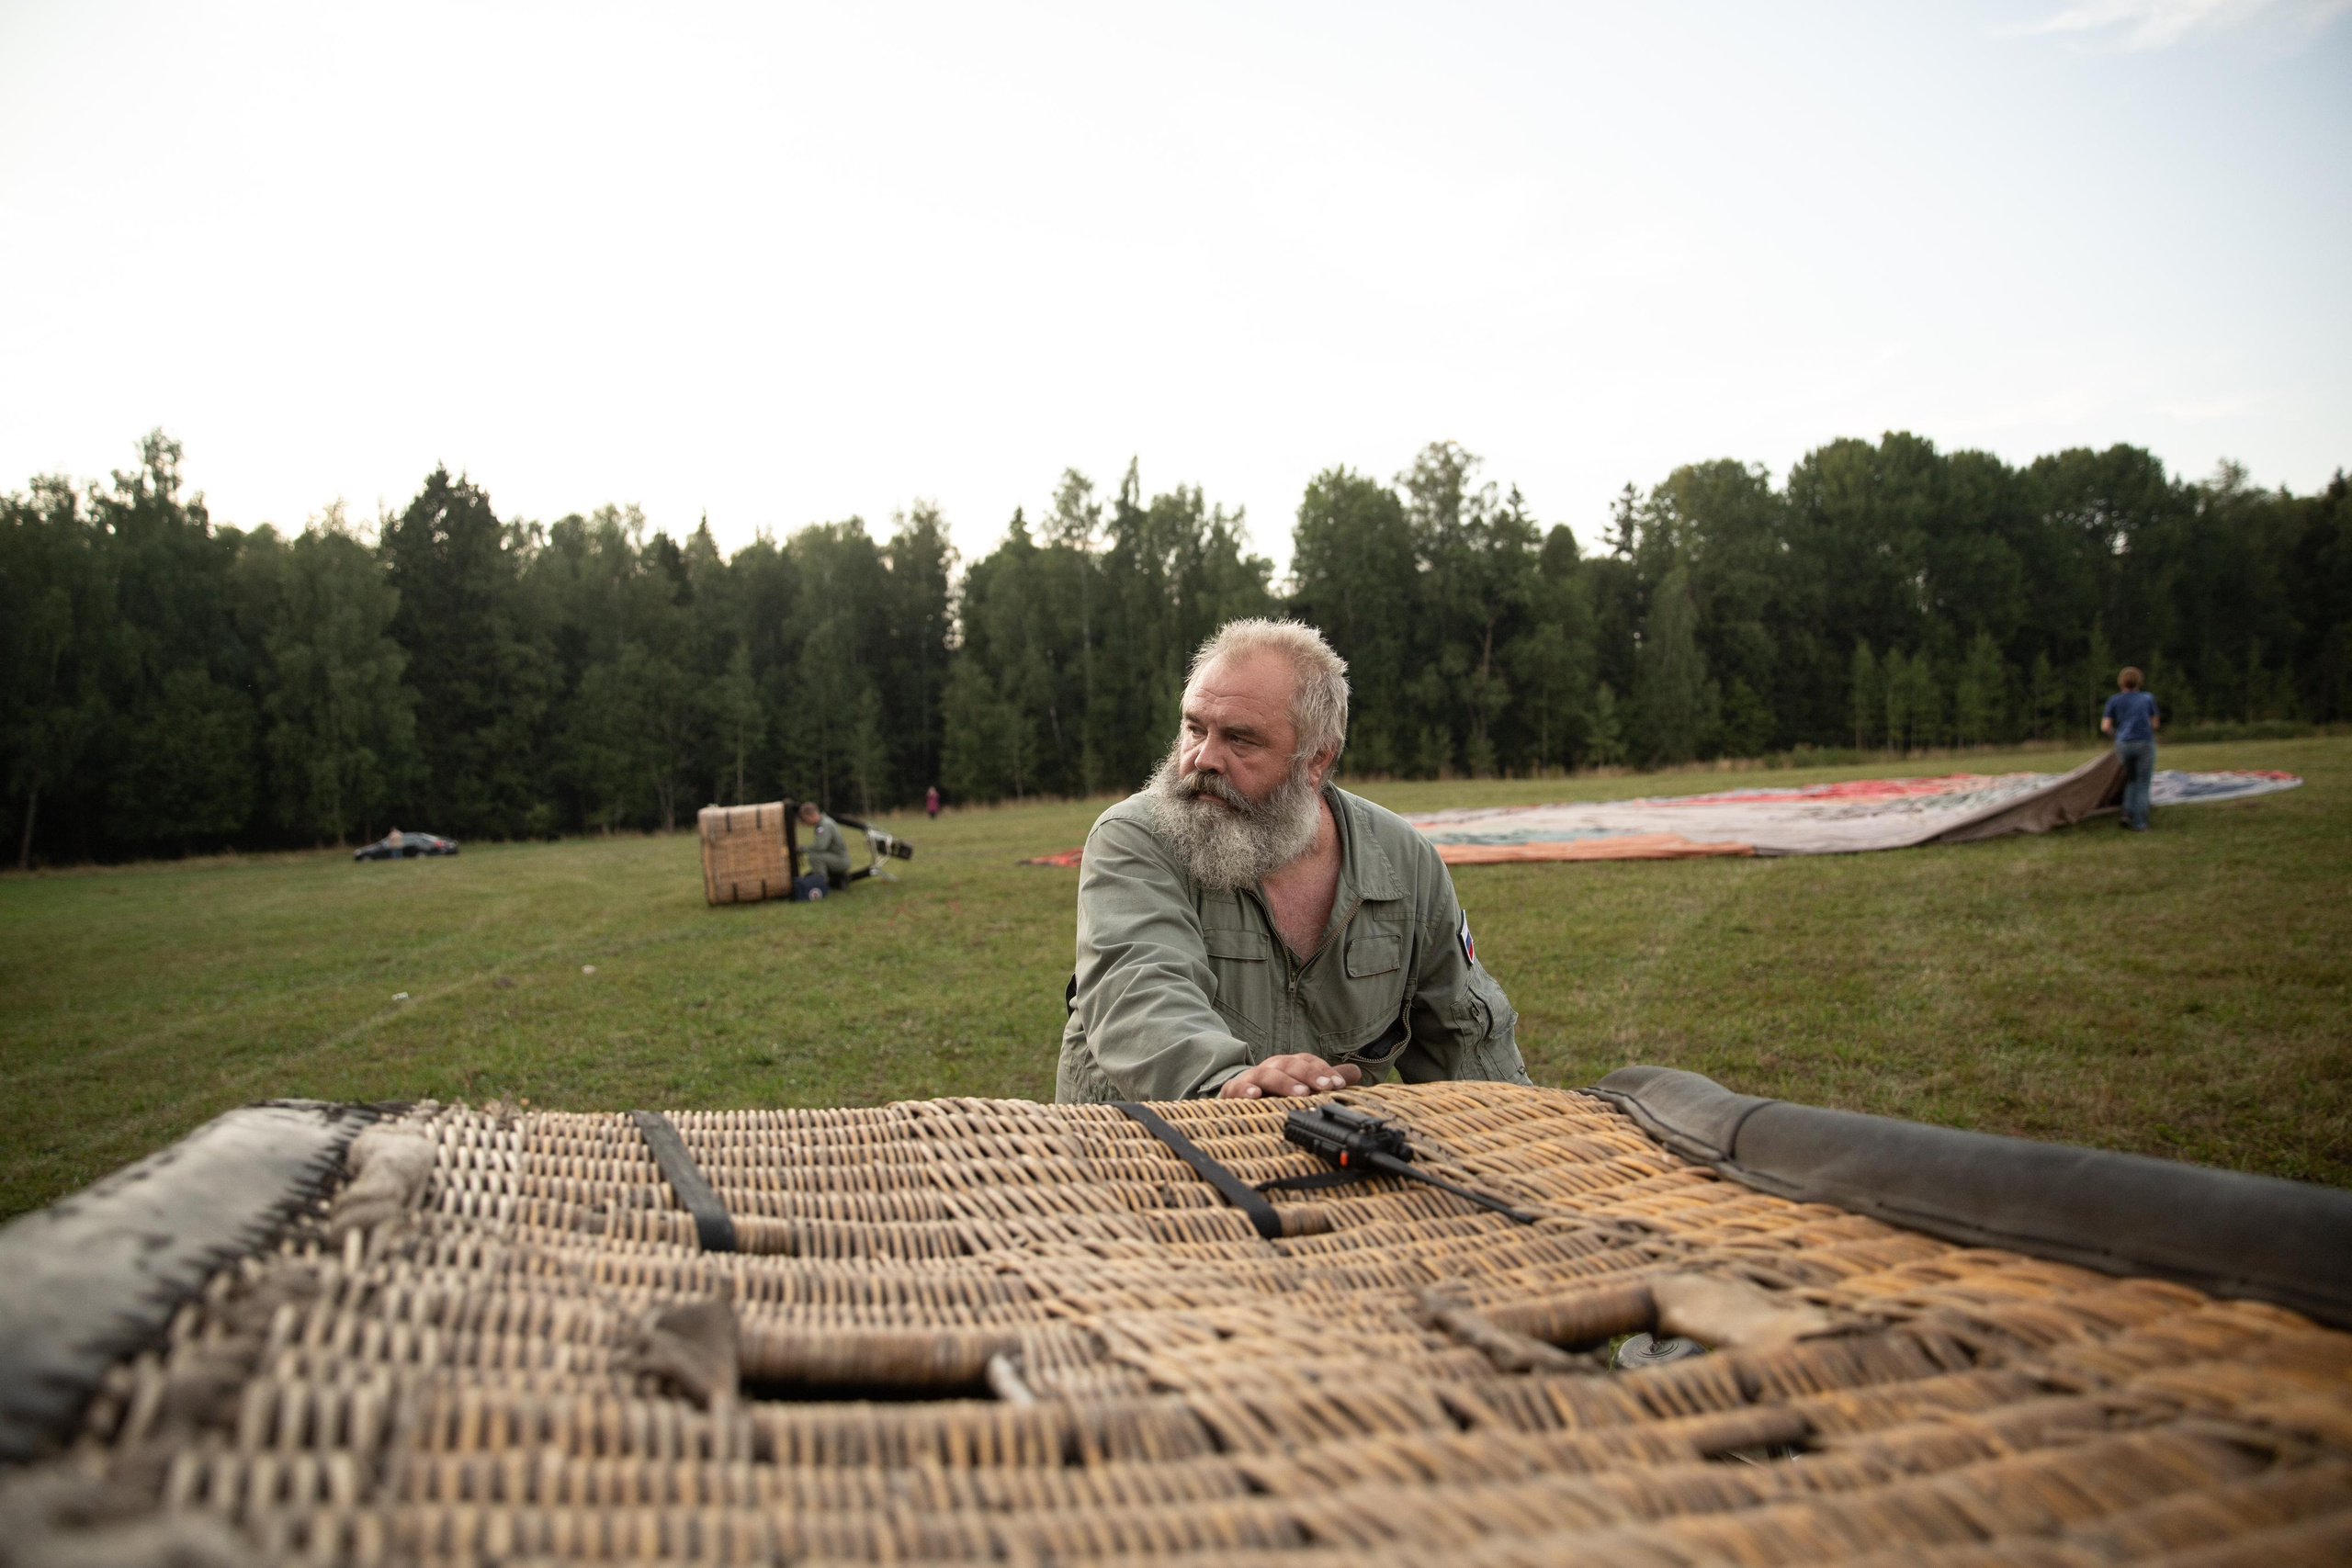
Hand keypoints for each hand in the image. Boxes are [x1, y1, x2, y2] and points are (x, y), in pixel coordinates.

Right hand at [1219, 1054, 1360, 1098]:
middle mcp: (1272, 1067)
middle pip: (1291, 1064)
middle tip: (1325, 1086)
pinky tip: (1256, 1095)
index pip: (1308, 1061)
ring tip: (1300, 1093)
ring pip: (1268, 1074)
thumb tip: (1355, 1072)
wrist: (1238, 1093)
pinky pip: (1237, 1088)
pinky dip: (1246, 1090)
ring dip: (1285, 1083)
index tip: (1337, 1084)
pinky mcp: (1233, 1090)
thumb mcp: (1301, 1085)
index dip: (1323, 1070)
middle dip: (1309, 1075)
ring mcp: (1252, 1077)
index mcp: (1289, 1065)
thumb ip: (1325, 1079)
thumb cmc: (1274, 1091)